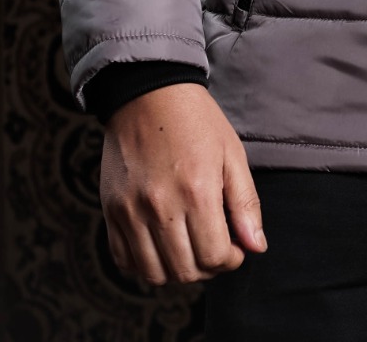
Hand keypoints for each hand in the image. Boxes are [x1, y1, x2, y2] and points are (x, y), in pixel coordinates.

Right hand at [99, 83, 266, 284]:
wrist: (148, 92)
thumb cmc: (196, 120)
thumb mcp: (232, 153)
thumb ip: (245, 204)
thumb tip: (256, 247)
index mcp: (197, 191)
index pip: (214, 256)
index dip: (230, 259)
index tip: (234, 246)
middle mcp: (160, 205)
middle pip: (184, 271)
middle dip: (207, 267)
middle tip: (214, 246)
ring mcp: (130, 211)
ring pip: (153, 273)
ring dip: (176, 270)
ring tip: (188, 247)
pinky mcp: (110, 210)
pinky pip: (123, 260)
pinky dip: (144, 264)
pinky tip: (160, 245)